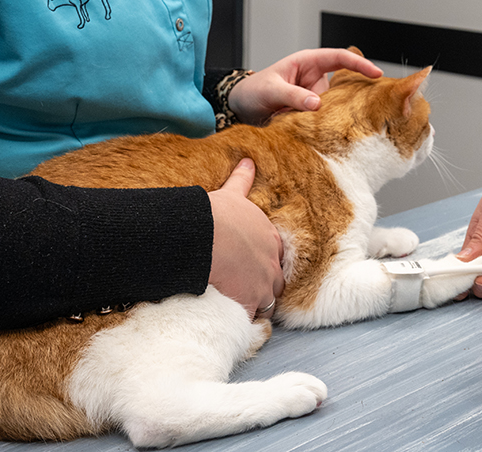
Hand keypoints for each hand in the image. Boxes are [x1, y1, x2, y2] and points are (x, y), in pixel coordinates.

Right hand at [207, 159, 284, 317]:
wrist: (205, 235)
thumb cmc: (214, 214)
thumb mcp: (232, 194)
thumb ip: (242, 180)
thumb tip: (248, 161)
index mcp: (269, 237)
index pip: (275, 255)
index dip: (264, 261)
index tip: (251, 265)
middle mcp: (272, 261)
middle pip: (276, 281)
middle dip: (265, 285)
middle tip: (246, 289)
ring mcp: (264, 284)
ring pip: (267, 302)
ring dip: (256, 305)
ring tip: (239, 308)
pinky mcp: (250, 302)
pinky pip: (250, 318)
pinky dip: (242, 319)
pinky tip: (231, 320)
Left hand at [227, 48, 381, 124]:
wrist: (240, 107)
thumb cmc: (253, 90)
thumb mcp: (271, 89)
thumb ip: (293, 95)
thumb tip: (317, 104)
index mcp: (307, 62)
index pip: (339, 58)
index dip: (359, 64)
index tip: (376, 73)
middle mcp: (315, 79)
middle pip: (344, 83)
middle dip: (358, 93)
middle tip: (373, 104)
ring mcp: (314, 97)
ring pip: (336, 105)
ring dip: (339, 114)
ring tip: (345, 123)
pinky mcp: (311, 114)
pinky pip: (325, 119)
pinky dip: (328, 126)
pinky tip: (330, 134)